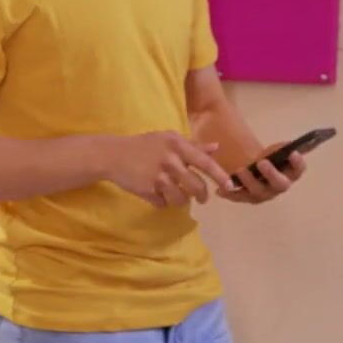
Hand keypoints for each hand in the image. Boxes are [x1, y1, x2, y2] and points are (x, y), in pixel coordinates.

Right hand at [104, 131, 233, 207]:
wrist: (113, 155)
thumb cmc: (144, 145)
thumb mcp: (168, 139)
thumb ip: (193, 146)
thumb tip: (216, 148)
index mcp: (178, 146)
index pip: (205, 163)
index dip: (220, 176)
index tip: (229, 186)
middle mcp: (170, 160)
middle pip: (196, 187)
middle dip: (201, 196)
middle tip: (201, 198)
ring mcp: (158, 177)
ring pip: (181, 199)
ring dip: (180, 200)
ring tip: (174, 194)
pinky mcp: (147, 190)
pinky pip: (163, 203)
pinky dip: (161, 201)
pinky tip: (154, 192)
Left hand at [219, 142, 305, 204]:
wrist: (257, 168)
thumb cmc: (269, 157)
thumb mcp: (275, 150)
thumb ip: (281, 148)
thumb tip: (286, 144)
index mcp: (291, 173)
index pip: (299, 169)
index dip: (298, 163)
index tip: (293, 152)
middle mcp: (279, 186)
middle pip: (280, 184)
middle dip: (271, 174)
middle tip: (262, 162)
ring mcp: (264, 194)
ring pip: (258, 192)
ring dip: (249, 182)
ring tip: (239, 171)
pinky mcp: (249, 198)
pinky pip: (239, 197)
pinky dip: (230, 194)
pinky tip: (219, 190)